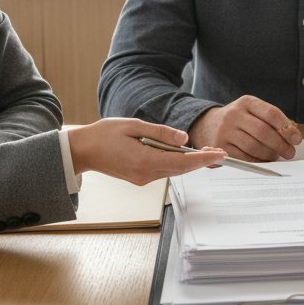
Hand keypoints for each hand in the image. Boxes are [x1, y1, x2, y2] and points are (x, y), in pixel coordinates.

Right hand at [68, 118, 225, 184]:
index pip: (182, 161)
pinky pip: (164, 171)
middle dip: (202, 161)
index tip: (220, 154)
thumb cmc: (103, 135)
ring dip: (190, 162)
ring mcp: (142, 179)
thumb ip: (160, 132)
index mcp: (144, 160)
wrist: (83, 151)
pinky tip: (183, 154)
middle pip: (181, 169)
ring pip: (173, 171)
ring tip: (207, 152)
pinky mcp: (140, 178)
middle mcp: (145, 174)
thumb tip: (183, 137)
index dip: (203, 158)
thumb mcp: (133, 125)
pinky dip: (177, 163)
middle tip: (220, 153)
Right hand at [188, 96, 300, 162]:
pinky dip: (258, 161)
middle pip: (263, 132)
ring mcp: (225, 131)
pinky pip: (244, 157)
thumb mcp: (253, 111)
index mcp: (246, 102)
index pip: (271, 113)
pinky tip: (264, 161)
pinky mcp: (220, 147)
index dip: (286, 128)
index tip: (297, 139)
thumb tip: (294, 133)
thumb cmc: (239, 119)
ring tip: (277, 156)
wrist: (207, 124)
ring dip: (270, 154)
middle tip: (290, 153)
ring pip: (254, 147)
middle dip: (280, 144)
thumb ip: (273, 120)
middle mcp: (234, 115)